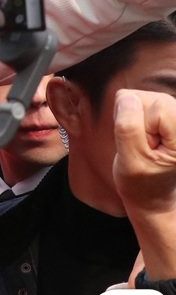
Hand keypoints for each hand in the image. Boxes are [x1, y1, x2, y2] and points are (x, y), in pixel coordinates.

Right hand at [114, 89, 175, 216]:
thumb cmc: (141, 184)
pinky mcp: (168, 119)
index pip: (158, 108)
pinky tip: (143, 136)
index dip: (140, 123)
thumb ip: (128, 129)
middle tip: (140, 145)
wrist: (151, 197)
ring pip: (147, 98)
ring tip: (141, 142)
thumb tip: (126, 97)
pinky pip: (144, 103)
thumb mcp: (131, 161)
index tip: (142, 147)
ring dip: (136, 118)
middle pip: (153, 98)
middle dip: (137, 119)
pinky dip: (137, 118)